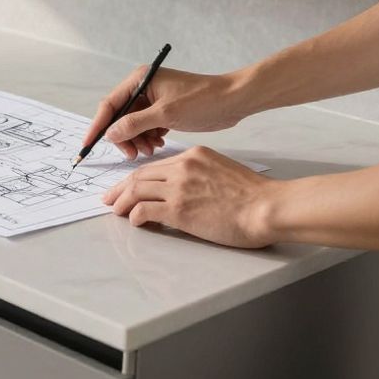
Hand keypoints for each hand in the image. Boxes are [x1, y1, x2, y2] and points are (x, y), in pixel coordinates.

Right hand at [83, 67, 249, 160]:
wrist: (234, 101)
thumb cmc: (203, 101)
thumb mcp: (165, 114)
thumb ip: (134, 124)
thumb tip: (110, 134)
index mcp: (140, 80)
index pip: (110, 104)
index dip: (98, 125)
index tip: (88, 144)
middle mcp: (143, 87)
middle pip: (120, 116)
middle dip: (123, 136)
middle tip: (133, 153)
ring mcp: (153, 99)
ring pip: (132, 124)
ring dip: (137, 139)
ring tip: (151, 149)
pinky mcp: (163, 110)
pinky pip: (145, 127)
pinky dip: (148, 137)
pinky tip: (158, 143)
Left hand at [101, 146, 278, 247]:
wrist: (268, 207)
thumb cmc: (255, 196)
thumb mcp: (222, 172)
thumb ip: (199, 175)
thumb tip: (184, 191)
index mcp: (194, 156)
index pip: (155, 166)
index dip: (136, 177)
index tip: (126, 186)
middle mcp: (182, 168)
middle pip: (140, 175)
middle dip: (120, 188)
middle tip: (109, 198)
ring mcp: (179, 188)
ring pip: (136, 190)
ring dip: (122, 202)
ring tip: (115, 211)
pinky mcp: (178, 209)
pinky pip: (144, 210)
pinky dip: (134, 216)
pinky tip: (134, 222)